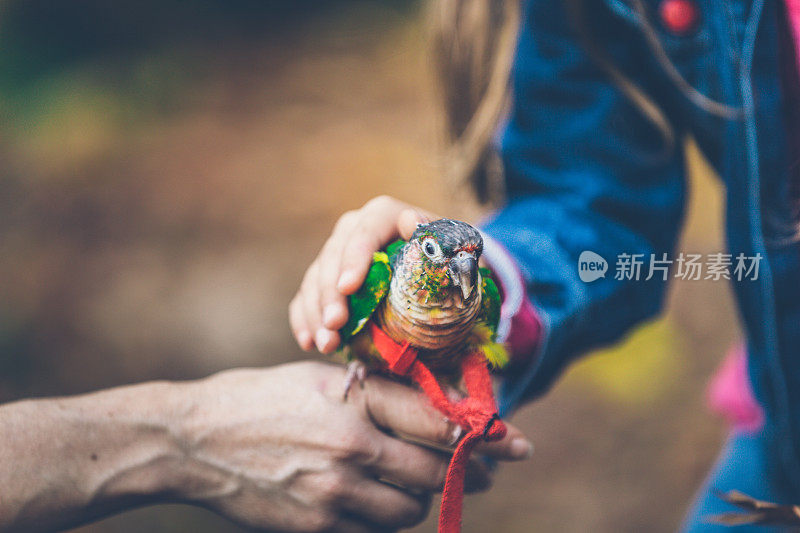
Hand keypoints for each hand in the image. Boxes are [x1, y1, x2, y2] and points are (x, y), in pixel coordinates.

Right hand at [176, 361, 531, 531]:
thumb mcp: (322, 378)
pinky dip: (390, 515)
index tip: (517, 444)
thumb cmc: (261, 398)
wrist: (195, 442)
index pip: (439, 425)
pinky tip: (382, 497)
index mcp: (354, 405)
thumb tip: (439, 410)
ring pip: (411, 509)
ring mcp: (334, 496)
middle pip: (436, 473)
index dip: (486, 436)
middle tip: (484, 470)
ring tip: (421, 480)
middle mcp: (350, 452)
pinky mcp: (318, 528)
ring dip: (426, 496)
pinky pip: (377, 530)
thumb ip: (381, 394)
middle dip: (468, 473)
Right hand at [289, 195, 435, 352]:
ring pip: (315, 279)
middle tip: (335, 326)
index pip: (364, 232)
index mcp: (383, 215)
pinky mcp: (326, 277)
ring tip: (326, 344)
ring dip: (316, 313)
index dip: (353, 258)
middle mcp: (354, 229)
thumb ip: (436, 236)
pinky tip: (307, 341)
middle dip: (330, 294)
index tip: (349, 288)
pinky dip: (303, 319)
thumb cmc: (446, 258)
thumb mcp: (450, 245)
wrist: (438, 269)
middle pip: (333, 257)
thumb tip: (410, 220)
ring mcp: (336, 253)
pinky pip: (305, 296)